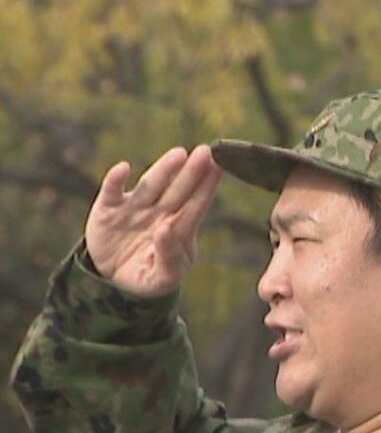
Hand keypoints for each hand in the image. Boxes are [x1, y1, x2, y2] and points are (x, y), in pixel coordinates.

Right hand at [85, 145, 221, 297]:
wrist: (114, 280)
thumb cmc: (149, 275)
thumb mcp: (163, 278)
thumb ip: (170, 257)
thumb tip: (166, 229)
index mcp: (178, 227)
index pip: (197, 204)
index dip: (207, 186)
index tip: (219, 167)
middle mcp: (158, 212)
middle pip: (178, 190)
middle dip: (192, 172)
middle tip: (206, 151)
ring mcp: (134, 208)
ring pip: (150, 186)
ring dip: (163, 170)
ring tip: (178, 154)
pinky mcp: (108, 210)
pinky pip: (111, 192)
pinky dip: (115, 181)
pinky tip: (123, 168)